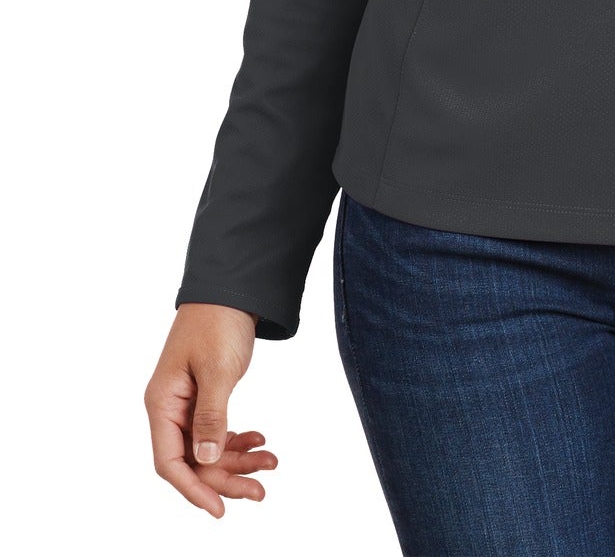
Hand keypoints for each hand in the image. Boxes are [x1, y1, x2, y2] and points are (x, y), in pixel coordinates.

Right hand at [145, 303, 277, 516]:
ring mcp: (188, 401)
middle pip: (193, 459)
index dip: (193, 489)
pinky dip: (239, 438)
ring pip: (208, 447)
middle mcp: (171, 406)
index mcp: (162, 402)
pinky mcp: (206, 394)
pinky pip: (218, 429)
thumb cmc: (218, 321)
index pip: (169, 461)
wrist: (232, 287)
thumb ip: (211, 416)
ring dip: (237, 459)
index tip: (220, 509)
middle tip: (260, 491)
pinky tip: (261, 441)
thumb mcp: (217, 370)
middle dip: (225, 477)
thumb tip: (205, 460)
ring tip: (271, 462)